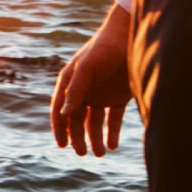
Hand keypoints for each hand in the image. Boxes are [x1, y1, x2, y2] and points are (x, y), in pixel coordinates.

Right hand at [51, 6, 134, 156]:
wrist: (132, 37)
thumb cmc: (105, 48)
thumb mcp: (87, 68)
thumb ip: (76, 90)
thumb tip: (64, 114)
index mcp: (71, 81)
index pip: (60, 109)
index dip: (59, 127)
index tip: (62, 145)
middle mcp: (84, 90)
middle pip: (77, 119)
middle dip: (78, 137)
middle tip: (82, 153)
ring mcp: (101, 94)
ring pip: (95, 122)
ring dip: (95, 138)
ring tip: (100, 153)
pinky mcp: (118, 97)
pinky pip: (113, 119)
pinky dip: (112, 133)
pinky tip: (112, 145)